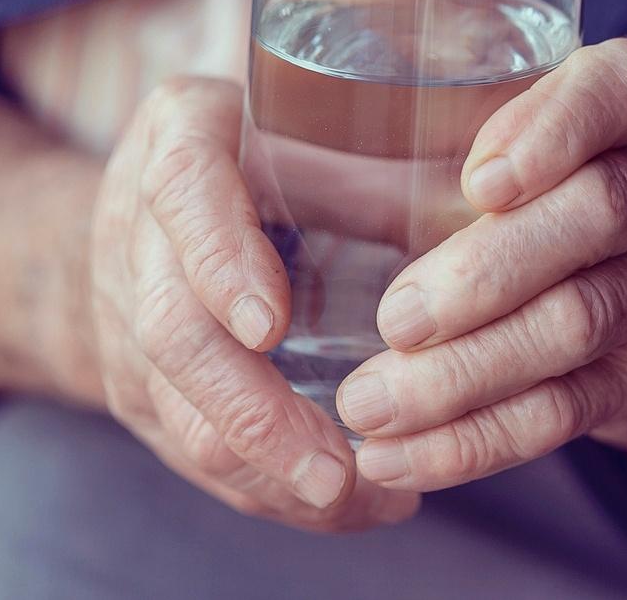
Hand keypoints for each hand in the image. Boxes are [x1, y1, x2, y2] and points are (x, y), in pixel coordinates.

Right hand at [90, 77, 418, 530]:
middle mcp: (139, 229)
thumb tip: (497, 211)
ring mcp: (129, 317)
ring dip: (267, 471)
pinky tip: (344, 505)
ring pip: (179, 411)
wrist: (131, 208)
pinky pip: (192, 451)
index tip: (270, 326)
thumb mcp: (307, 121)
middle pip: (173, 331)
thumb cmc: (252, 148)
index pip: (185, 192)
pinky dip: (266, 489)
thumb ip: (379, 160)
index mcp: (184, 134)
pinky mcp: (139, 388)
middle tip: (339, 469)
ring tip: (363, 499)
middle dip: (254, 411)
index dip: (221, 262)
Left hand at [337, 39, 626, 489]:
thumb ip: (479, 124)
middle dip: (488, 271)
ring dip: (462, 373)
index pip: (620, 90)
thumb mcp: (570, 131)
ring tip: (366, 403)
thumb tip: (297, 156)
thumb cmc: (592, 189)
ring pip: (573, 326)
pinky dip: (473, 442)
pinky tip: (396, 458)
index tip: (481, 180)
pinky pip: (563, 414)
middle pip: (596, 217)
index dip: (553, 131)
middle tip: (394, 316)